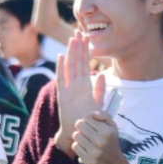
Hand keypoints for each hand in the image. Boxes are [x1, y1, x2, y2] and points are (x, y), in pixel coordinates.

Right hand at [55, 30, 104, 157]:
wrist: (78, 132)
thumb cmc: (89, 119)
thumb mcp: (98, 103)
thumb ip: (100, 90)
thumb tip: (102, 75)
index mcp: (84, 85)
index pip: (85, 64)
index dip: (85, 51)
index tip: (87, 38)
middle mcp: (75, 84)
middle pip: (76, 61)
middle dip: (78, 47)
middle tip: (79, 31)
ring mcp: (68, 88)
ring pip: (70, 66)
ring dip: (71, 53)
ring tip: (72, 39)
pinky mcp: (62, 95)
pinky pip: (61, 79)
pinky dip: (61, 68)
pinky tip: (61, 57)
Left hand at [72, 111, 129, 163]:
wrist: (113, 163)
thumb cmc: (111, 141)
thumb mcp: (112, 127)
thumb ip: (104, 115)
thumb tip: (92, 113)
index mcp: (108, 132)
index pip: (87, 117)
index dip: (87, 119)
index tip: (91, 124)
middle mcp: (101, 141)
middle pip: (79, 125)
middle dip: (81, 127)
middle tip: (86, 131)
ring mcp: (94, 152)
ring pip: (76, 135)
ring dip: (79, 137)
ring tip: (86, 139)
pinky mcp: (88, 160)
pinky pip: (75, 146)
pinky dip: (78, 146)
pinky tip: (85, 148)